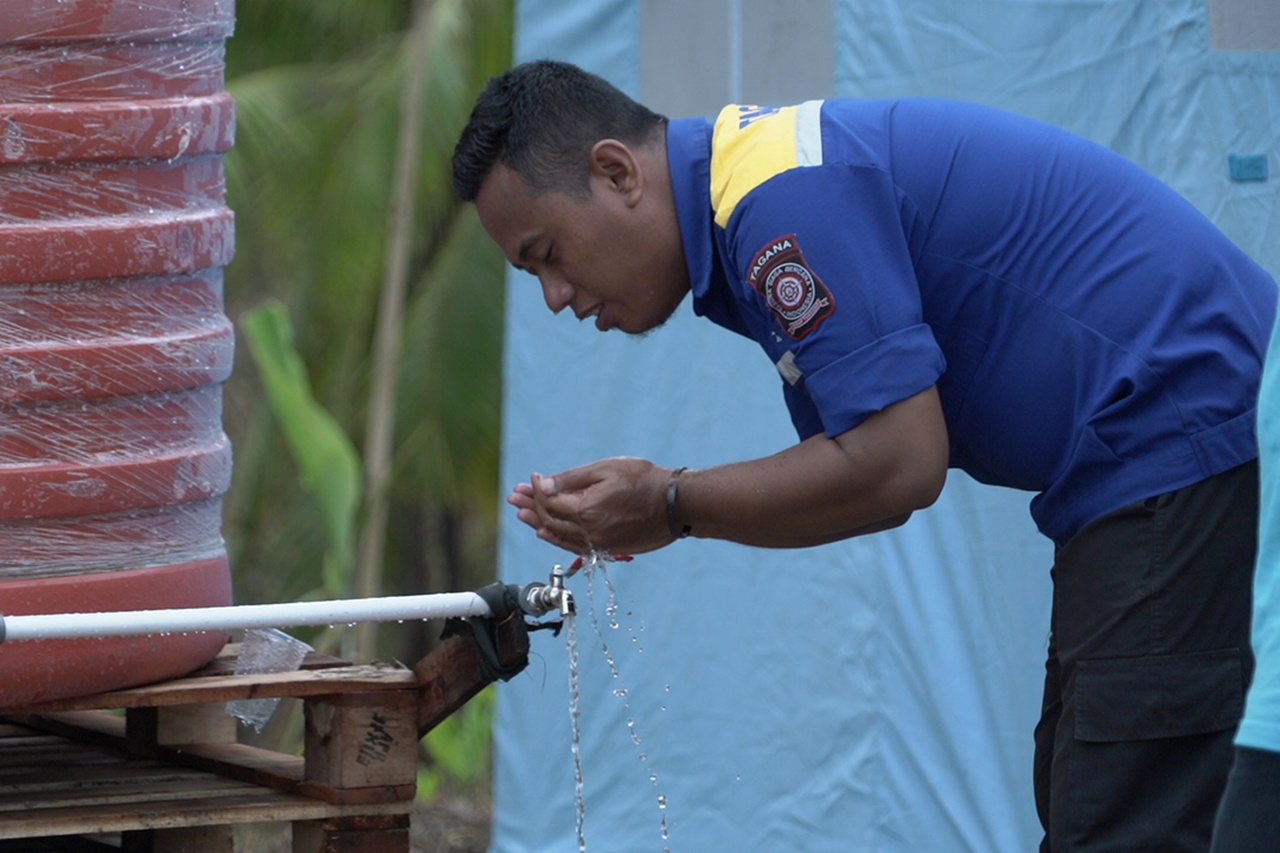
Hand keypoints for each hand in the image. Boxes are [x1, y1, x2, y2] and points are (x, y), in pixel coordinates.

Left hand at [506, 457, 675, 554]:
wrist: (676, 504)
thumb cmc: (644, 480)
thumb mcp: (605, 469)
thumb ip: (571, 479)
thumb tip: (543, 485)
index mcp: (586, 510)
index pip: (550, 501)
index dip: (538, 488)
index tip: (534, 477)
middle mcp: (589, 531)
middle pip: (550, 520)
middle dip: (531, 506)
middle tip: (516, 496)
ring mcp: (599, 543)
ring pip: (559, 536)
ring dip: (538, 523)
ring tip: (523, 514)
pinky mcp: (608, 548)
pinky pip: (574, 545)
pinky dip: (557, 538)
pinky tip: (547, 532)